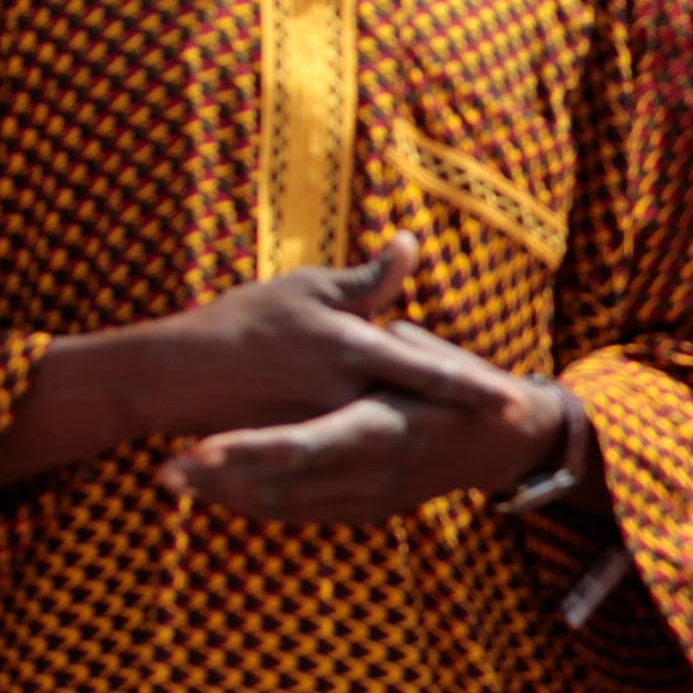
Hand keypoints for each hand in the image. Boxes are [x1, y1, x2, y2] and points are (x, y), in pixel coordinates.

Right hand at [141, 236, 504, 439]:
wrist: (177, 377)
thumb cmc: (244, 322)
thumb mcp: (307, 290)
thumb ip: (366, 280)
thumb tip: (411, 243)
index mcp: (350, 351)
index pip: (426, 370)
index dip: (473, 386)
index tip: (514, 400)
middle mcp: (346, 396)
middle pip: (422, 411)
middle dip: (469, 417)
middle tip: (516, 420)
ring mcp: (329, 427)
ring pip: (393, 432)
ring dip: (435, 432)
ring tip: (479, 434)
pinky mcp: (312, 449)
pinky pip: (358, 449)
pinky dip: (388, 445)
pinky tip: (418, 449)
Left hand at [158, 328, 567, 525]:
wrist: (503, 446)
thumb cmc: (461, 387)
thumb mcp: (426, 345)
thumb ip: (388, 304)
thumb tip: (397, 245)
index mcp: (382, 424)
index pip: (302, 445)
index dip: (248, 452)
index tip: (197, 448)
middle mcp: (375, 471)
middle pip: (282, 488)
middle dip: (219, 480)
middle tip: (163, 471)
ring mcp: (371, 498)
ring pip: (284, 507)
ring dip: (226, 494)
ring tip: (171, 475)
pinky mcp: (366, 512)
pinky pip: (299, 515)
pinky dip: (255, 503)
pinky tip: (216, 488)